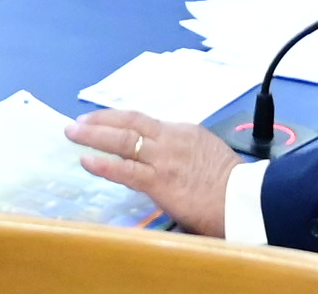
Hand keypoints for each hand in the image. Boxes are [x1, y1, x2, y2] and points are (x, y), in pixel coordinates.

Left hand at [64, 111, 235, 234]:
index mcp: (183, 131)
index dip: (119, 119)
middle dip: (100, 121)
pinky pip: (126, 170)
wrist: (243, 198)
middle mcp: (170, 139)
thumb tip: (168, 155)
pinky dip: (104, 164)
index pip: (144, 120)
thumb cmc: (231, 182)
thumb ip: (184, 149)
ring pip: (123, 140)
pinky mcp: (160, 182)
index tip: (102, 119)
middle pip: (129, 123)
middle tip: (78, 122)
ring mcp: (164, 159)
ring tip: (74, 134)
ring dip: (95, 136)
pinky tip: (88, 160)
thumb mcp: (207, 151)